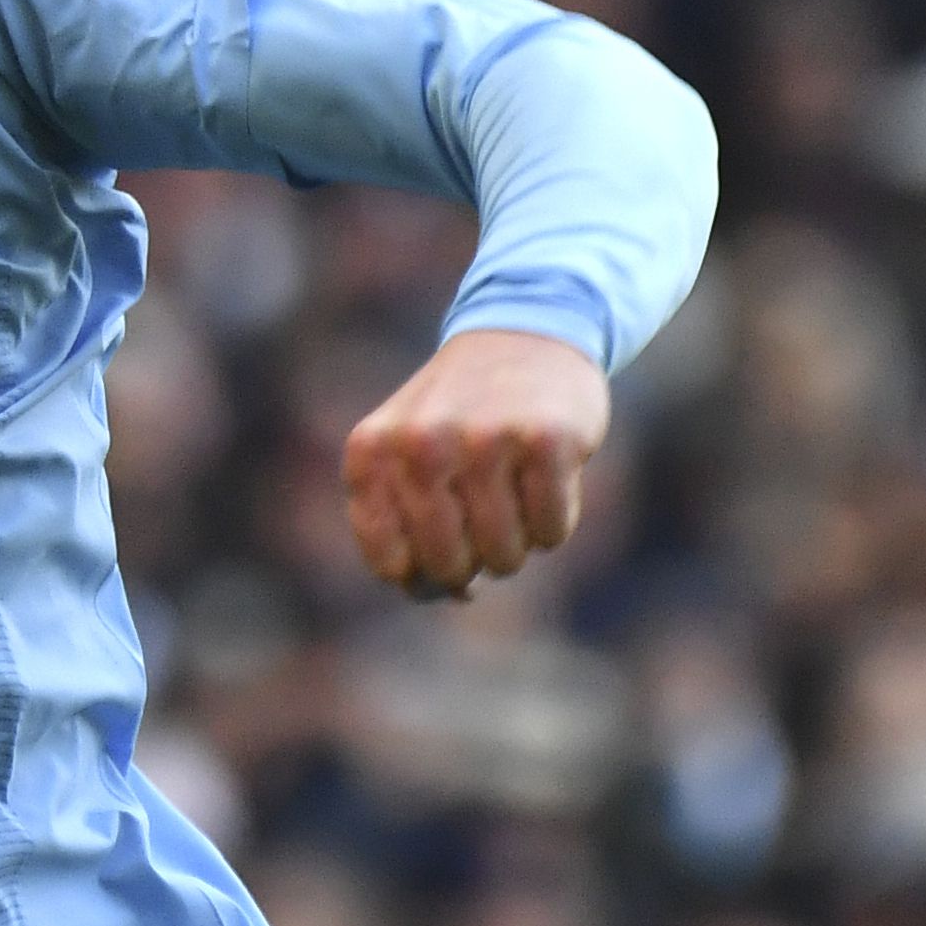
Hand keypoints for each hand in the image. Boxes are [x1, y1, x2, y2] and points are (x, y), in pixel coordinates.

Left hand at [342, 327, 612, 595]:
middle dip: (473, 562)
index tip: (441, 545)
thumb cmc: (459, 415)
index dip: (423, 572)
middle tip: (483, 520)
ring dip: (516, 542)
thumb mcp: (405, 456)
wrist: (525, 331)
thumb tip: (435, 594)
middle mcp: (421, 443)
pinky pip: (551, 532)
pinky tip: (546, 477)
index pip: (392, 564)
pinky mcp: (547, 440)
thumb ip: (403, 529)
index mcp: (371, 451)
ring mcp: (485, 440)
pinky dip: (554, 521)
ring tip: (513, 491)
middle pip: (449, 566)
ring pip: (504, 556)